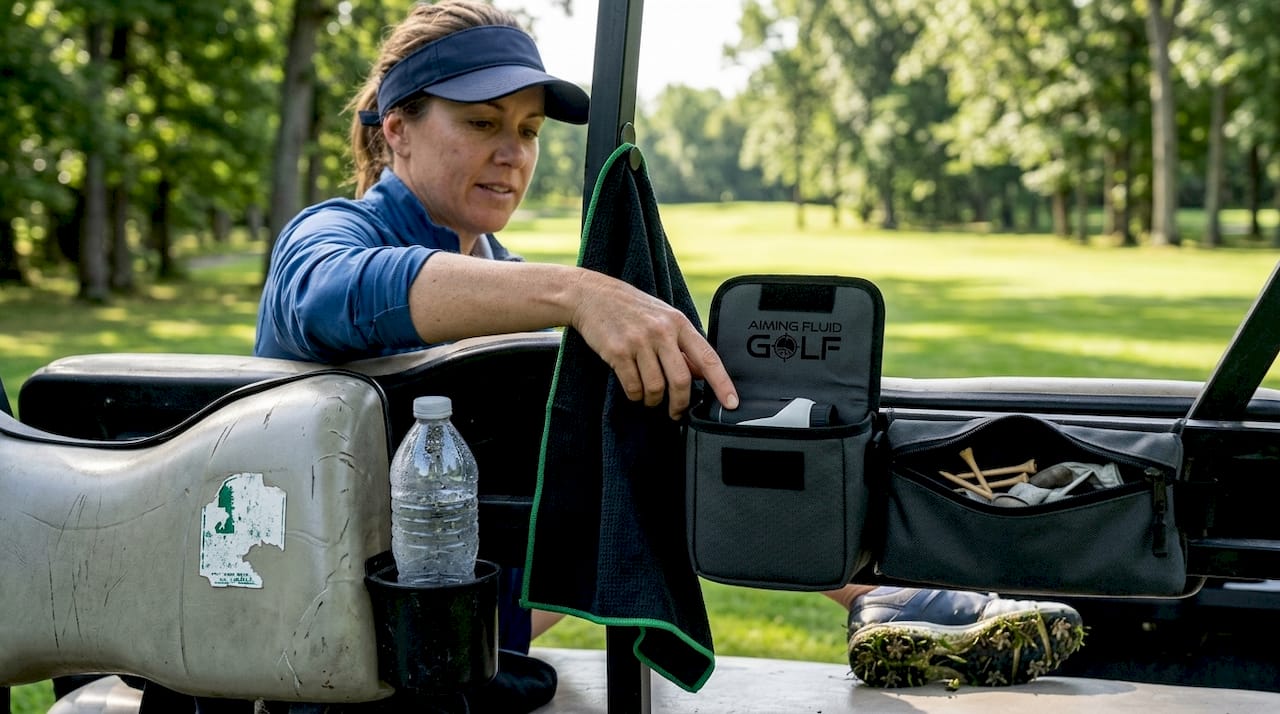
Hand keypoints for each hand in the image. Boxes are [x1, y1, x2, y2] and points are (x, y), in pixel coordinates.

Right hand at [571, 272, 737, 419]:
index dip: (722, 384)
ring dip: (653, 400)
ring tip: (649, 397)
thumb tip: (700, 373)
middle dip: (680, 404)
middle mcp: (661, 331)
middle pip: (681, 380)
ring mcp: (639, 341)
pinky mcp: (617, 351)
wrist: (593, 295)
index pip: (708, 358)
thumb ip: (682, 345)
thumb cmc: (632, 308)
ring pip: (656, 387)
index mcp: (679, 323)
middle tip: (676, 412)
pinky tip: (634, 391)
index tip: (732, 403)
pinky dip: (635, 395)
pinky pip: (633, 386)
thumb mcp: (664, 318)